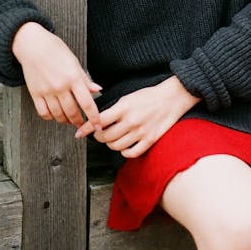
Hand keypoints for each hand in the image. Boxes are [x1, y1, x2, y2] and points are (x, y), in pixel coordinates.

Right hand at [12, 22, 101, 129]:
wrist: (33, 45)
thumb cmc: (55, 50)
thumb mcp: (74, 61)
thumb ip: (85, 79)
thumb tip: (98, 89)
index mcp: (73, 77)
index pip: (87, 103)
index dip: (94, 117)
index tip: (98, 126)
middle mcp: (60, 86)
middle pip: (72, 112)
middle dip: (80, 122)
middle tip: (84, 125)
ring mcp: (47, 91)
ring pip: (58, 115)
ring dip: (66, 121)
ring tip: (70, 120)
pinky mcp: (35, 94)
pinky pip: (44, 113)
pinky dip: (51, 117)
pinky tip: (55, 115)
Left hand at [75, 76, 199, 157]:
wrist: (171, 98)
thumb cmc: (149, 96)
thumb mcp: (127, 98)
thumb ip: (113, 110)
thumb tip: (97, 120)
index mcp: (123, 108)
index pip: (98, 121)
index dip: (86, 128)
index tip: (79, 133)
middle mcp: (131, 121)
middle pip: (105, 137)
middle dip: (98, 136)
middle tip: (98, 134)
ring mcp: (140, 132)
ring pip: (116, 147)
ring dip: (110, 144)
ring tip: (111, 138)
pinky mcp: (149, 140)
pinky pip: (130, 153)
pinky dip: (123, 152)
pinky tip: (124, 145)